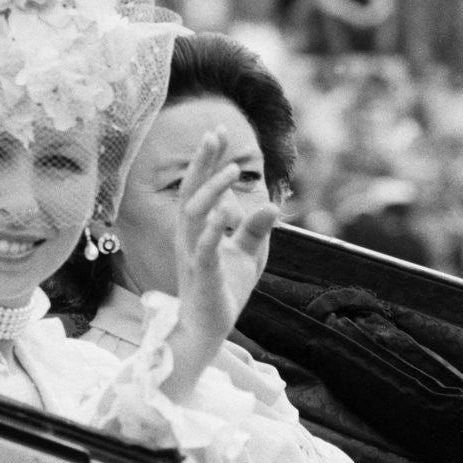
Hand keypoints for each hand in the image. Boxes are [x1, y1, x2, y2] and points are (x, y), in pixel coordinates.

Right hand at [161, 127, 279, 399]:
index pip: (198, 187)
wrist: (206, 330)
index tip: (218, 131)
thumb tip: (275, 204)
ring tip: (231, 169)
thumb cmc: (221, 291)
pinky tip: (226, 213)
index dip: (206, 159)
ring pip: (193, 213)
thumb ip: (255, 230)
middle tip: (214, 132)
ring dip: (211, 189)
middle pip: (190, 190)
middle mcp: (187, 236)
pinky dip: (213, 229)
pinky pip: (203, 248)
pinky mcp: (202, 275)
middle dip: (202, 161)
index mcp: (195, 229)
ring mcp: (192, 254)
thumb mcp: (245, 256)